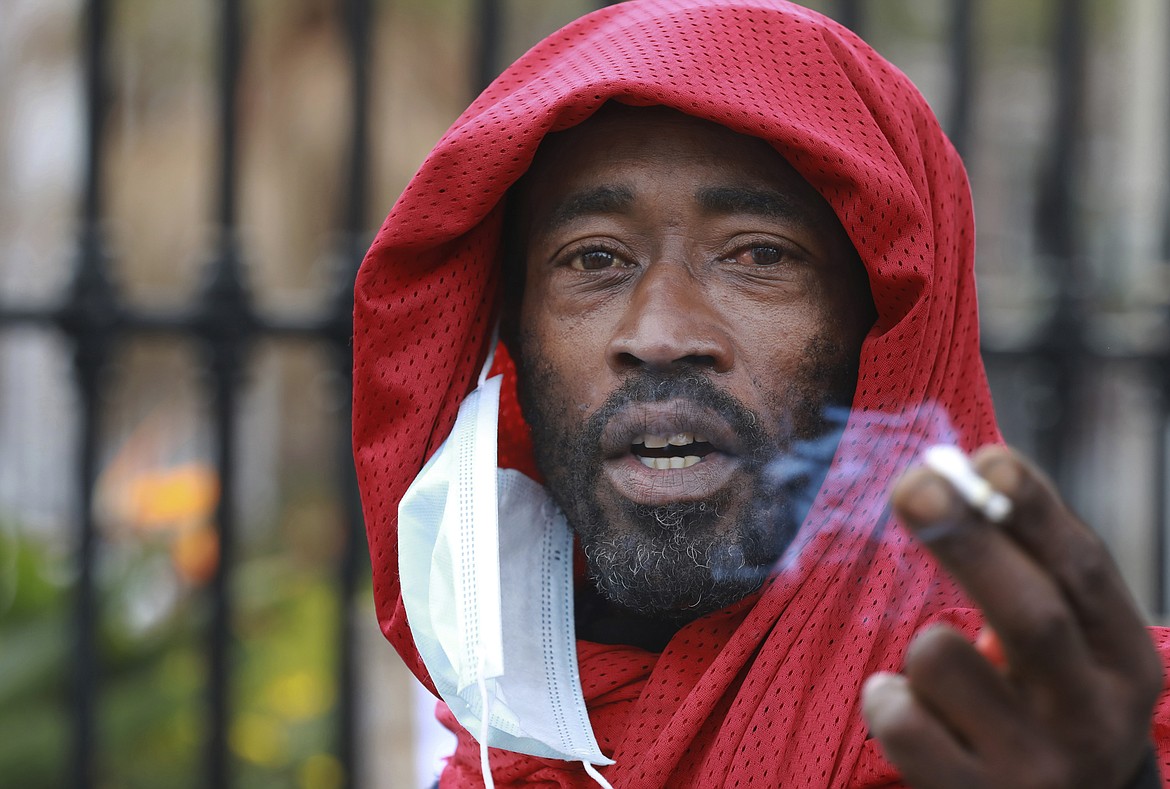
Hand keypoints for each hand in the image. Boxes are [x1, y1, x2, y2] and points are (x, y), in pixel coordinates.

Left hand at [862, 445, 1163, 788]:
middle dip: (968, 541)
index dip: (1034, 511)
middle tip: (915, 487)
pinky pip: (901, 721)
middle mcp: (1096, 720)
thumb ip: (1030, 566)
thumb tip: (962, 469)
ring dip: (922, 644)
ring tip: (938, 673)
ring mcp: (1039, 770)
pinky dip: (886, 698)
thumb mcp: (1068, 646)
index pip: (1086, 572)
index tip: (985, 458)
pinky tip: (907, 710)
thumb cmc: (1043, 705)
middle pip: (1032, 615)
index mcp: (1126, 663)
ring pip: (943, 661)